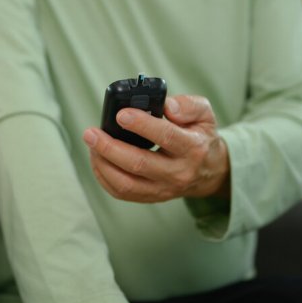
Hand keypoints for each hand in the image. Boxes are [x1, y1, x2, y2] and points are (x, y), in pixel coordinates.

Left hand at [83, 95, 229, 202]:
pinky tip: (97, 159)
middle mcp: (178, 172)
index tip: (121, 114)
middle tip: (91, 133)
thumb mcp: (204, 115)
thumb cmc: (200, 136)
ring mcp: (163, 189)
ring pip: (126, 183)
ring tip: (91, 144)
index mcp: (192, 148)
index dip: (142, 125)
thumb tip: (166, 106)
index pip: (166, 136)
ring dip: (102, 164)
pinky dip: (104, 176)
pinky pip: (121, 192)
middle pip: (139, 164)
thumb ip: (188, 105)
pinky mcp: (151, 197)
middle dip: (109, 148)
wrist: (210, 171)